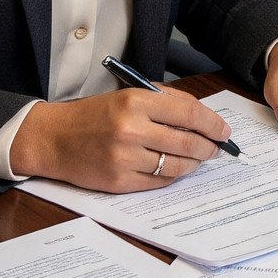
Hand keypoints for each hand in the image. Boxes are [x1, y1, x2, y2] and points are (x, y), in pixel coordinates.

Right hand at [8, 88, 231, 192]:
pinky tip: (176, 168)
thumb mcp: (128, 95)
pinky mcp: (120, 182)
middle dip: (209, 147)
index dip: (213, 124)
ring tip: (199, 159)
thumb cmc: (94, 114)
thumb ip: (166, 101)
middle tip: (216, 148)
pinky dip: (173, 176)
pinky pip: (159, 182)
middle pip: (188, 143)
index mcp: (135, 102)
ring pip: (176, 166)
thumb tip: (203, 116)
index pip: (189, 114)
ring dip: (194, 164)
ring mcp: (125, 159)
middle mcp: (131, 130)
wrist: (54, 138)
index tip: (224, 130)